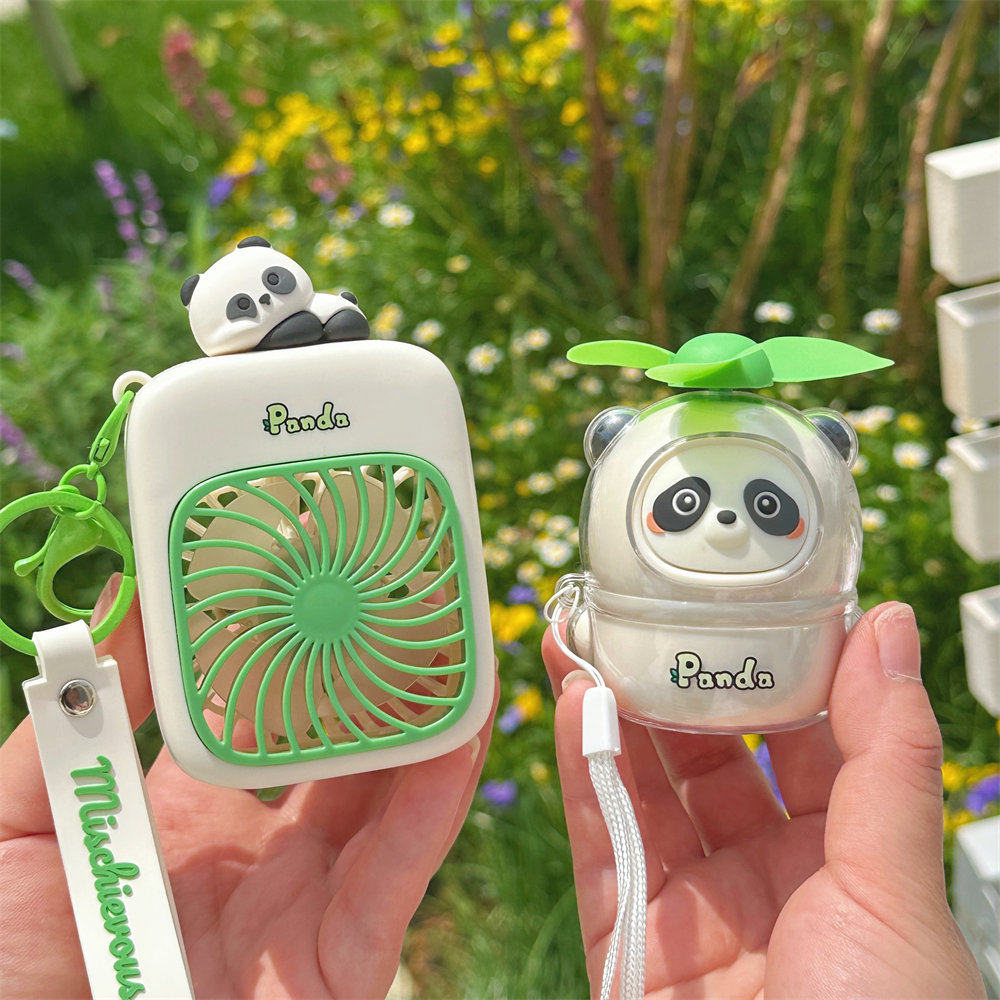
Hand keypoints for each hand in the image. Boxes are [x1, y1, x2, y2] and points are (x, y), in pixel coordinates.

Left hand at [1, 576, 496, 998]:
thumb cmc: (9, 965)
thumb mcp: (23, 819)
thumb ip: (84, 709)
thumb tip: (128, 586)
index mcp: (193, 814)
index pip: (265, 710)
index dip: (296, 645)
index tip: (320, 573)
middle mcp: (264, 851)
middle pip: (348, 748)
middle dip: (386, 676)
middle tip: (417, 595)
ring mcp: (309, 905)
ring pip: (392, 800)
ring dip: (432, 724)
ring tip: (461, 644)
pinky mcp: (342, 963)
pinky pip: (400, 874)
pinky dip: (435, 803)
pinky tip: (463, 734)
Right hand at [544, 602, 983, 998]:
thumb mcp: (897, 886)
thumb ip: (886, 750)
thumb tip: (893, 627)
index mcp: (850, 862)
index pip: (810, 734)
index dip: (778, 661)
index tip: (750, 594)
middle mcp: (771, 876)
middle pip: (716, 751)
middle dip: (682, 677)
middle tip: (654, 606)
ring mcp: (693, 903)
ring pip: (648, 784)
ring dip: (621, 708)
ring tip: (597, 635)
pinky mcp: (628, 935)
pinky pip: (601, 835)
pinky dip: (582, 766)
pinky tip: (576, 703)